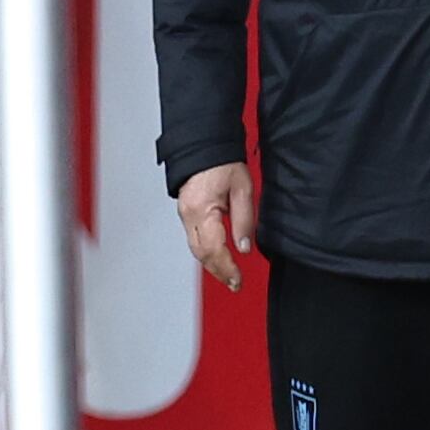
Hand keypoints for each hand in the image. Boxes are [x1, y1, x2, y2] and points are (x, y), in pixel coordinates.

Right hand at [175, 162, 256, 292]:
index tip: (238, 280)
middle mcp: (188, 215)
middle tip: (235, 283)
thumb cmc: (222, 163)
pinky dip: (206, 252)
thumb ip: (244, 219)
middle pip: (201, 254)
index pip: (213, 249)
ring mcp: (184, 214)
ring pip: (195, 249)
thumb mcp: (243, 188)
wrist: (204, 146)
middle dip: (218, 272)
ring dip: (211, 265)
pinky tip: (216, 258)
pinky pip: (194, 239)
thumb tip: (245, 247)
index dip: (226, 268)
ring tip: (228, 275)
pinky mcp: (186, 213)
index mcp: (202, 209)